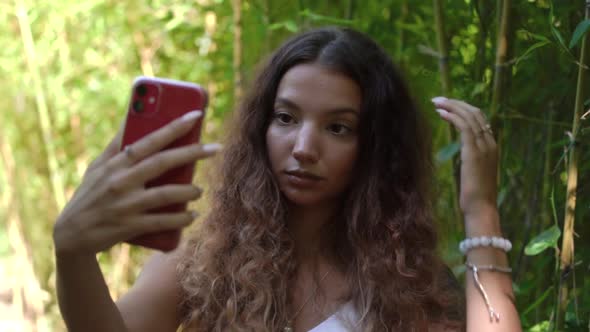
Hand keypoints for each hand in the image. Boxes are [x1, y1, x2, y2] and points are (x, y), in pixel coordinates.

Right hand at [53, 110, 220, 254]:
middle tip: (215, 148)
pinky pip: (162, 221)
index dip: (174, 127)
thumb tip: (132, 119)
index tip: (197, 115)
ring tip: (199, 190)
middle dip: (192, 153)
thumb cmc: (89, 195)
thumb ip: (116, 146)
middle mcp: (121, 181)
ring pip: (165, 194)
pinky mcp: (129, 226)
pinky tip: (193, 215)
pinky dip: (181, 219)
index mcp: (116, 163)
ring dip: (189, 191)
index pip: (149, 140)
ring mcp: (126, 204)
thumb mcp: (97, 168)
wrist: (71, 235)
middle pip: (162, 162)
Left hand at [432, 97, 497, 218]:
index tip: (447, 105)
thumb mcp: (474, 173)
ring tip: (436, 102)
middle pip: (476, 113)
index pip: (480, 119)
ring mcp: (484, 146)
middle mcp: (491, 143)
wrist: (481, 208)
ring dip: (452, 106)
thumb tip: (465, 155)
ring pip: (470, 116)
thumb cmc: (475, 196)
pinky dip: (453, 116)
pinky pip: (464, 126)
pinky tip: (441, 113)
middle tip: (438, 99)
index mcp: (492, 147)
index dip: (463, 109)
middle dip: (456, 103)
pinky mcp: (474, 151)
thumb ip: (472, 160)